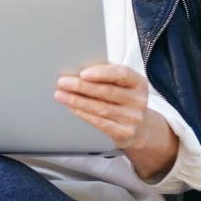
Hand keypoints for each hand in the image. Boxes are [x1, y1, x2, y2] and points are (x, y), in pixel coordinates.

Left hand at [54, 64, 177, 179]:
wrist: (140, 128)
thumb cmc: (123, 100)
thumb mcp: (122, 85)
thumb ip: (106, 75)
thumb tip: (79, 67)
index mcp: (139, 83)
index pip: (122, 74)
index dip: (102, 73)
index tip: (83, 73)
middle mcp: (138, 101)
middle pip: (107, 91)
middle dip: (81, 86)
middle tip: (62, 82)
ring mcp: (133, 118)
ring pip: (100, 108)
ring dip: (77, 100)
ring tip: (60, 94)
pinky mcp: (124, 133)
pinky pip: (100, 123)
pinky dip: (83, 113)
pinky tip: (71, 107)